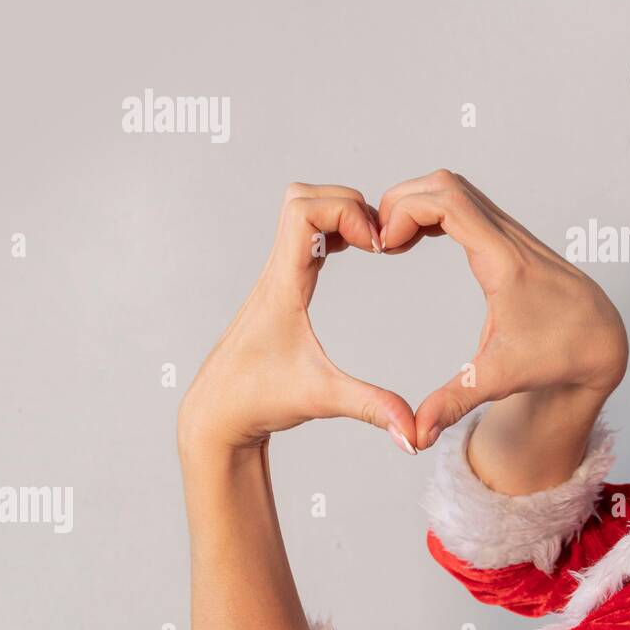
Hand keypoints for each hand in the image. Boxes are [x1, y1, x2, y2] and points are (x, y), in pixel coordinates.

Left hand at [179, 183, 417, 459]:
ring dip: (340, 213)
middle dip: (349, 205)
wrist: (215, 414)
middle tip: (379, 241)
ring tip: (372, 243)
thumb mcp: (322, 400)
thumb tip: (414, 432)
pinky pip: (305, 233)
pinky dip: (334, 229)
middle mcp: (275, 271)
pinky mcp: (281, 283)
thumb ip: (373, 408)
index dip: (347, 213)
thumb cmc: (257, 401)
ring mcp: (276, 274)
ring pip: (301, 208)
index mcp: (282, 285)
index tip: (376, 245)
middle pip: (303, 196)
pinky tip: (356, 252)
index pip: (304, 211)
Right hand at [377, 169, 627, 450]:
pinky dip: (432, 209)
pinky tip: (414, 239)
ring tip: (392, 241)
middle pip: (446, 183)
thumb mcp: (499, 378)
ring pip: (455, 187)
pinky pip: (464, 202)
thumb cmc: (556, 354)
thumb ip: (453, 402)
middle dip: (401, 200)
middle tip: (379, 242)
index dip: (405, 210)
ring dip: (416, 202)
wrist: (601, 341)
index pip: (449, 202)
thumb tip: (415, 435)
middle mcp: (508, 237)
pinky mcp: (508, 237)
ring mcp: (509, 232)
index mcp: (503, 261)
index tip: (384, 246)